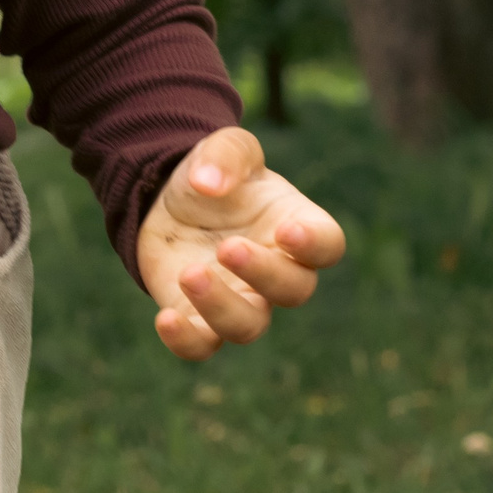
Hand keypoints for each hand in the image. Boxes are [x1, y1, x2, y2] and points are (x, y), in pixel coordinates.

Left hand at [135, 126, 345, 361]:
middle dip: (263, 273)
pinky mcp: (198, 316)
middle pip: (293, 290)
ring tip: (189, 274)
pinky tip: (165, 318)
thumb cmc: (213, 173)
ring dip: (222, 308)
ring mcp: (239, 297)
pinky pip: (202, 345)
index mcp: (295, 225)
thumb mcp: (223, 148)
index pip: (327, 245)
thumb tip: (208, 183)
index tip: (286, 231)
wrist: (166, 197)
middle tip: (227, 248)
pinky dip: (186, 341)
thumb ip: (225, 155)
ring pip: (249, 326)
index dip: (314, 245)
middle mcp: (275, 270)